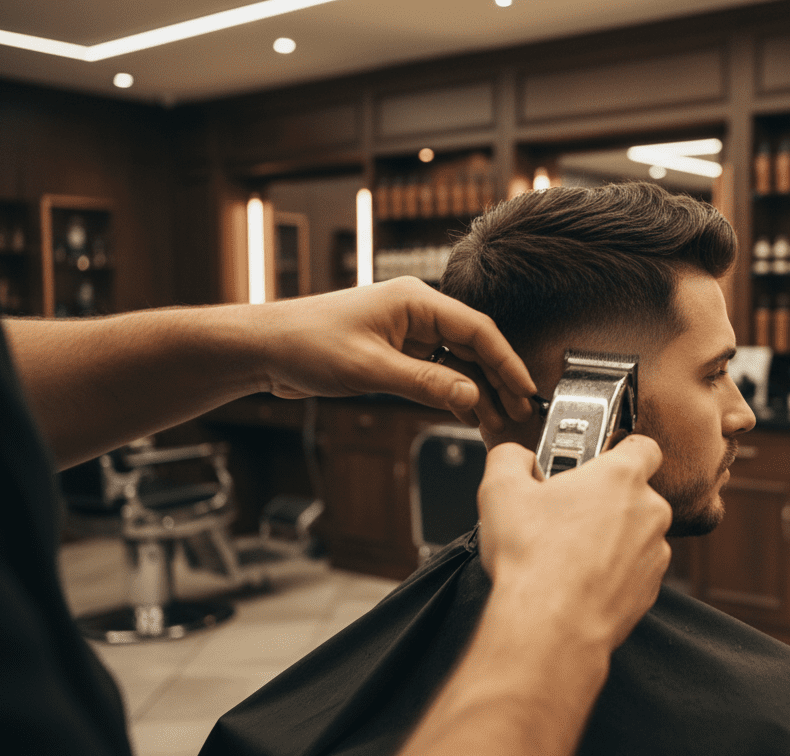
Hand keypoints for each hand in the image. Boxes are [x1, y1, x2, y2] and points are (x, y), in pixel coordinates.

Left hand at [253, 277, 536, 428]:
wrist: (264, 348)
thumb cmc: (306, 344)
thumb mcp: (370, 368)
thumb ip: (426, 383)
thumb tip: (472, 398)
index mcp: (416, 300)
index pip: (478, 330)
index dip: (506, 362)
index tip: (525, 389)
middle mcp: (417, 312)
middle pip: (474, 347)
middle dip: (498, 381)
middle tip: (520, 413)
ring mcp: (407, 332)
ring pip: (457, 362)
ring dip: (477, 391)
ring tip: (499, 422)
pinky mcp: (396, 352)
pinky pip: (437, 371)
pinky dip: (453, 393)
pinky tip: (468, 414)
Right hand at [477, 437, 671, 649]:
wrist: (551, 626)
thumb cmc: (533, 559)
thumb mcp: (500, 489)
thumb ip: (510, 456)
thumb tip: (516, 456)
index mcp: (622, 476)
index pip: (642, 445)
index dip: (620, 448)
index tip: (597, 459)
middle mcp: (649, 510)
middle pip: (634, 492)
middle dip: (604, 498)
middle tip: (566, 511)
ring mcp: (655, 551)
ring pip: (635, 532)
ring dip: (611, 536)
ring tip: (568, 549)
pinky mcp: (651, 587)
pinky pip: (635, 568)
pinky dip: (614, 570)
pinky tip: (580, 578)